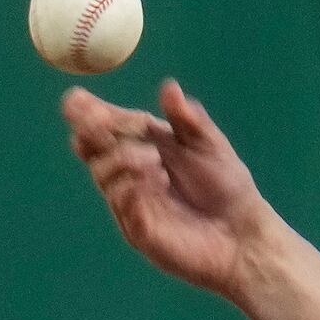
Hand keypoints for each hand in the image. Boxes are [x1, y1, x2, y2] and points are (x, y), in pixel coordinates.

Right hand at [63, 79, 269, 299]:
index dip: (87, 112)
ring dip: (122, 159)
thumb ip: (189, 119)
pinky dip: (133, 186)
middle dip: (90, 130)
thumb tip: (170, 87)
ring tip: (155, 160)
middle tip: (99, 120)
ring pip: (103, 172)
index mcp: (143, 145)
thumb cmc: (227, 186)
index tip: (77, 100)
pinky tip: (158, 180)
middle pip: (91, 147)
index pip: (103, 125)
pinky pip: (120, 202)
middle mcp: (129, 172)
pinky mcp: (137, 229)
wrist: (243, 232)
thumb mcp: (210, 145)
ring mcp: (130, 202)